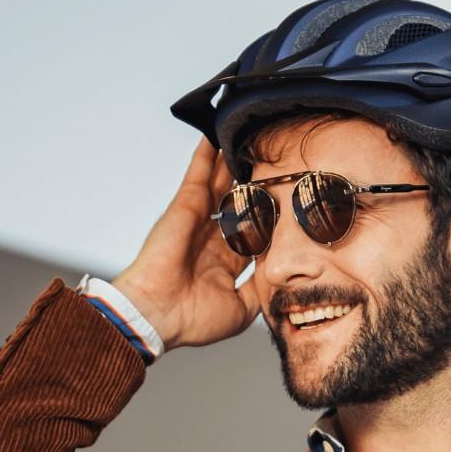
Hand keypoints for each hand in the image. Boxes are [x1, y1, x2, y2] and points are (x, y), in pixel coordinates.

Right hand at [112, 137, 262, 349]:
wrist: (159, 315)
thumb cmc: (193, 319)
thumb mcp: (240, 310)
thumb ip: (259, 291)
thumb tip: (278, 282)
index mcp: (224, 260)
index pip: (255, 232)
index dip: (272, 218)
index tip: (292, 202)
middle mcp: (212, 237)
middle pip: (241, 202)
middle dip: (256, 184)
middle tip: (278, 160)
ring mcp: (198, 219)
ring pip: (222, 183)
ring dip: (234, 161)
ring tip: (252, 137)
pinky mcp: (186, 206)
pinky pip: (199, 173)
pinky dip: (207, 153)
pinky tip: (216, 133)